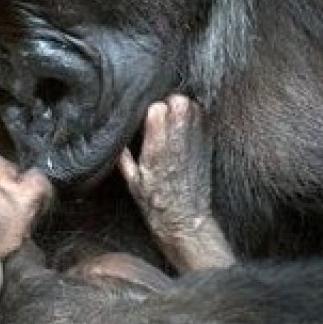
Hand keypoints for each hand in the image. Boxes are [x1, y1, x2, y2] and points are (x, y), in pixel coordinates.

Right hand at [119, 95, 233, 272]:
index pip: (156, 112)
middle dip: (169, 102)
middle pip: (178, 103)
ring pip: (193, 107)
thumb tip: (115, 139)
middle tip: (163, 110)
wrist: (186, 221)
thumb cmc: (155, 205)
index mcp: (155, 152)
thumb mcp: (132, 183)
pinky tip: (188, 122)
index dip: (150, 109)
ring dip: (183, 106)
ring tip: (175, 115)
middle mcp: (177, 145)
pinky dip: (197, 115)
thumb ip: (124, 158)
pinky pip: (205, 119)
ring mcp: (195, 144)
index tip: (147, 114)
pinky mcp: (207, 147)